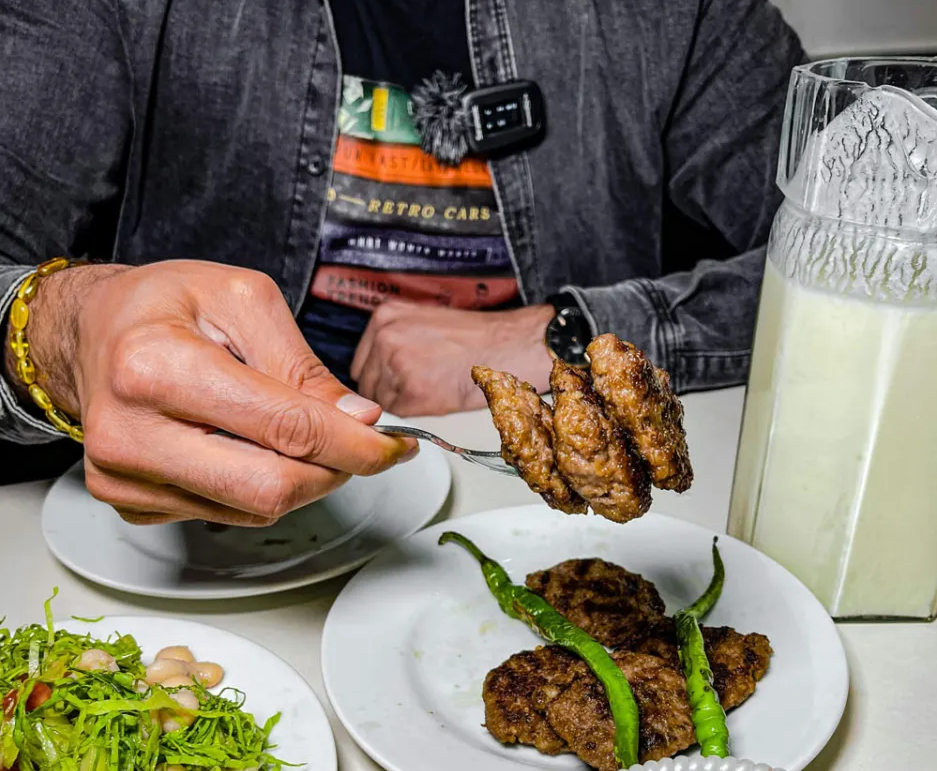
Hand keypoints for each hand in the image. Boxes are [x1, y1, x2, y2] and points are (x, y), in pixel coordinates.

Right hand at [6, 260, 415, 525]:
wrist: (91, 333)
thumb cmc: (164, 306)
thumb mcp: (244, 301)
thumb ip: (303, 365)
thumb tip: (358, 419)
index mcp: (154, 366)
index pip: (283, 429)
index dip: (355, 444)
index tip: (396, 445)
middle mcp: (129, 433)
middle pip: (271, 489)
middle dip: (334, 471)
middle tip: (360, 442)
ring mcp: (123, 478)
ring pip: (254, 510)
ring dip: (300, 478)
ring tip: (298, 432)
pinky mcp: (130, 503)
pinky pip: (225, 513)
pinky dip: (259, 485)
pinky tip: (250, 445)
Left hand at [350, 301, 554, 415]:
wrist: (505, 347)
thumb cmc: (473, 338)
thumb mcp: (422, 321)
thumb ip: (394, 338)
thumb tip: (376, 368)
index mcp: (384, 316)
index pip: (361, 361)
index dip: (380, 375)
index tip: (396, 380)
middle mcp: (385, 337)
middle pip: (367, 382)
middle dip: (388, 390)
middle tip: (419, 386)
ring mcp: (396, 364)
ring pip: (381, 400)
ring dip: (403, 402)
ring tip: (433, 388)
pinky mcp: (412, 391)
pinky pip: (399, 414)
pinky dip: (416, 412)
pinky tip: (438, 396)